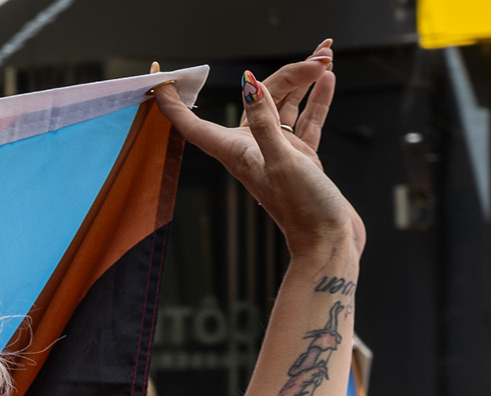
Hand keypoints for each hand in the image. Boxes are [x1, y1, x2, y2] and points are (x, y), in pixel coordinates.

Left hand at [152, 42, 363, 256]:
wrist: (330, 242)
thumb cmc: (305, 210)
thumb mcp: (284, 162)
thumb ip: (266, 123)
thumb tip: (249, 87)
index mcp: (236, 154)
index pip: (192, 124)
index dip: (173, 102)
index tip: (160, 78)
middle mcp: (252, 151)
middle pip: (257, 99)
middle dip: (288, 74)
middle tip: (320, 58)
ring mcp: (276, 154)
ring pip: (285, 106)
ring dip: (304, 82)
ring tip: (327, 58)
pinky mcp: (299, 159)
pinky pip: (304, 122)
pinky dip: (314, 101)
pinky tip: (326, 81)